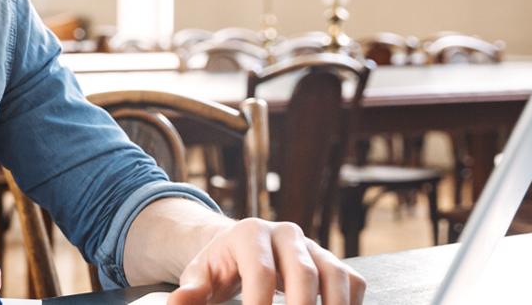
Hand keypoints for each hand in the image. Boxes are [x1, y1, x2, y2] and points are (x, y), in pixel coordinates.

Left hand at [168, 218, 364, 304]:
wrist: (242, 248)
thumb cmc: (221, 266)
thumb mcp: (200, 274)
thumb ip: (191, 291)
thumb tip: (178, 303)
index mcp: (249, 233)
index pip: (262, 273)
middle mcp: (286, 234)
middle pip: (304, 275)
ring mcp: (314, 247)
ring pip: (336, 276)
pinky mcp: (333, 262)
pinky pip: (353, 282)